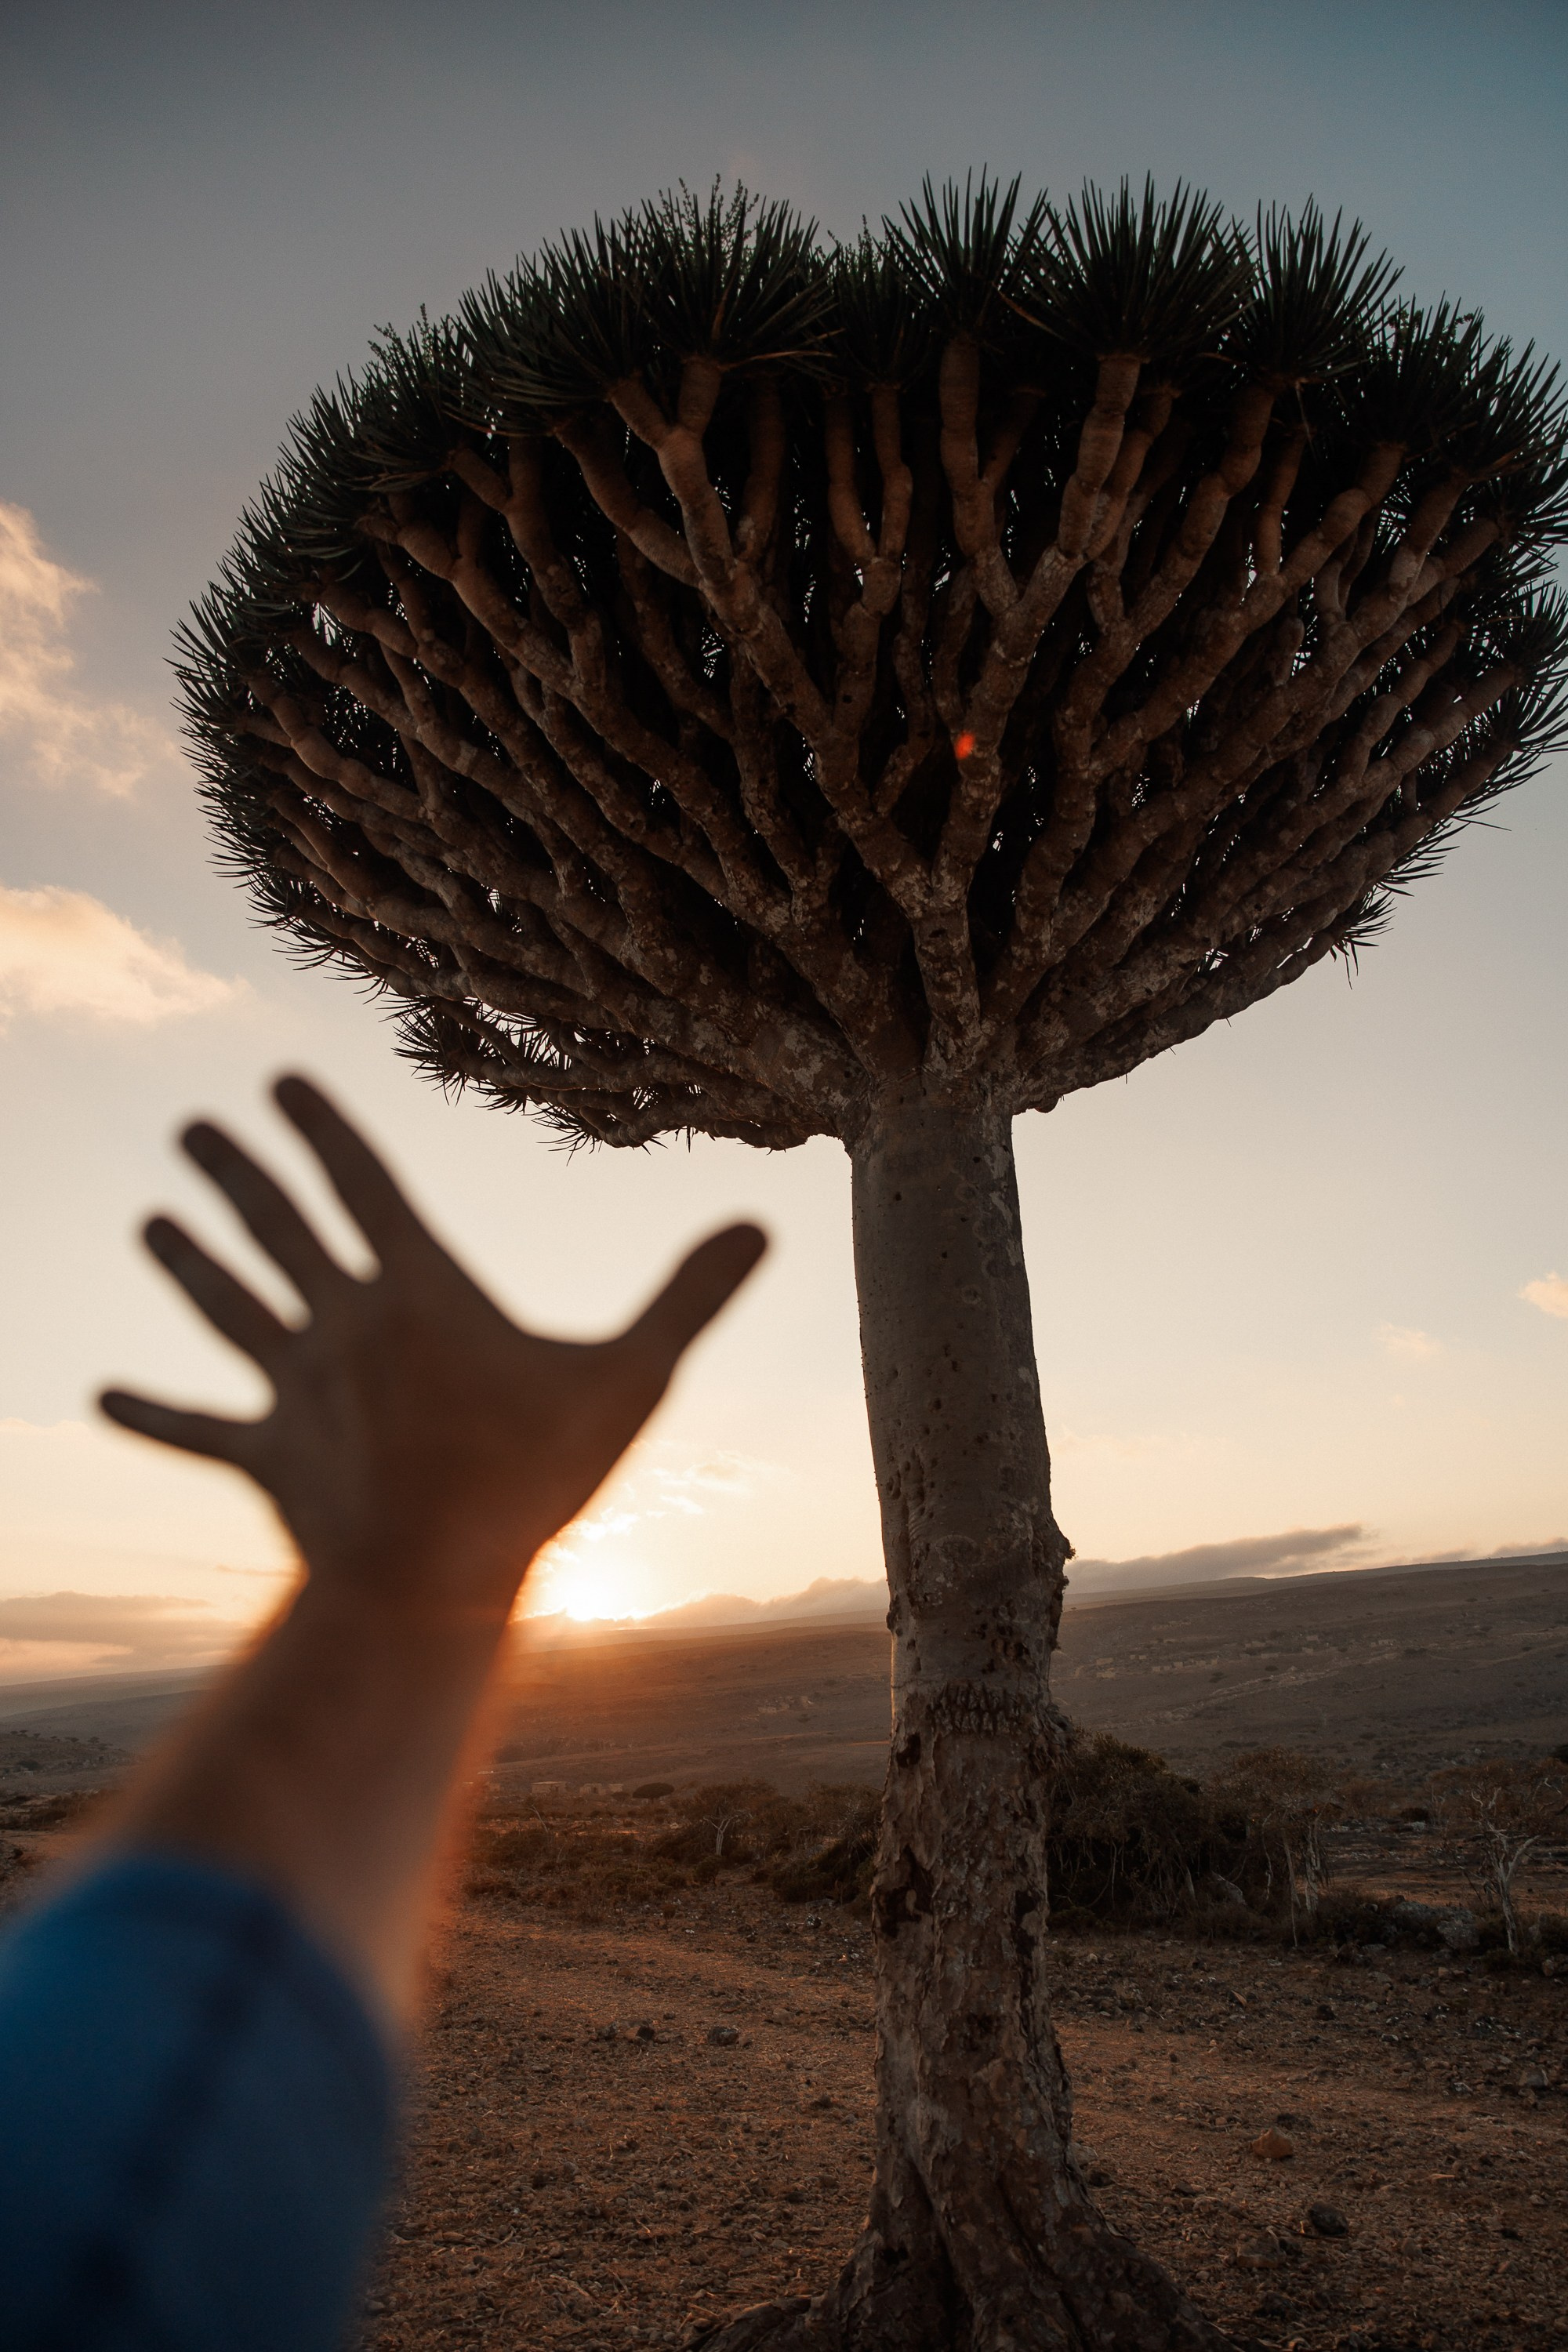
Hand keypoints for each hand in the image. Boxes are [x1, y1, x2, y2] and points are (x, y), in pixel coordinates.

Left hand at [101, 1076, 764, 1619]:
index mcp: (418, 1289)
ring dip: (189, 1264)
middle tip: (195, 1132)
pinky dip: (152, 1412)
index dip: (320, 1127)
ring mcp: (295, 1390)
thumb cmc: (533, 1477)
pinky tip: (100, 1397)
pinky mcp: (267, 1457)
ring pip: (232, 1311)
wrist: (428, 1584)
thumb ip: (690, 1298)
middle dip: (236, 1172)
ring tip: (151, 1223)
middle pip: (278, 1229)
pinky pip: (199, 1430)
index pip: (361, 1183)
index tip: (276, 1080)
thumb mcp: (629, 1380)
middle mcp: (342, 1323)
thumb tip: (762, 1224)